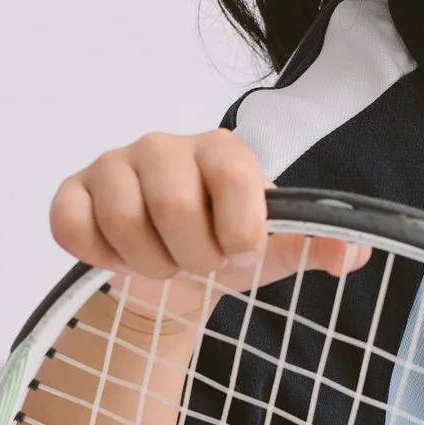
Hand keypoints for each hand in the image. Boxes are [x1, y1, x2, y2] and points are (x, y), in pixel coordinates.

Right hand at [49, 129, 365, 326]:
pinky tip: (118, 258)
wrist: (176, 277)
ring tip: (164, 262)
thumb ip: (320, 245)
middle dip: (192, 254)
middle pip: (174, 202)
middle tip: (199, 263)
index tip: (242, 252)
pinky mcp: (73, 192)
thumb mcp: (277, 252)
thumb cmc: (228, 249)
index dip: (239, 225)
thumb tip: (351, 251)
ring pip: (124, 218)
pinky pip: (71, 222)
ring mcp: (113, 166)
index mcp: (221, 151)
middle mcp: (163, 147)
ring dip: (149, 262)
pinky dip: (97, 254)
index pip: (232, 173)